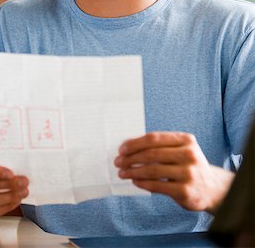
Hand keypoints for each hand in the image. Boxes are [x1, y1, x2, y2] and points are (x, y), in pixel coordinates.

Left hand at [114, 132, 233, 213]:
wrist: (212, 188)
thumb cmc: (188, 166)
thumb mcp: (179, 150)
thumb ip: (159, 146)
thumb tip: (128, 146)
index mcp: (186, 140)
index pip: (154, 138)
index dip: (135, 143)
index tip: (122, 149)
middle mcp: (189, 154)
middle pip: (152, 153)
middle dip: (131, 158)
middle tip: (118, 162)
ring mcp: (188, 173)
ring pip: (153, 170)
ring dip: (133, 171)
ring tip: (123, 173)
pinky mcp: (185, 190)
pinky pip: (158, 185)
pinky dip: (143, 183)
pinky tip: (135, 181)